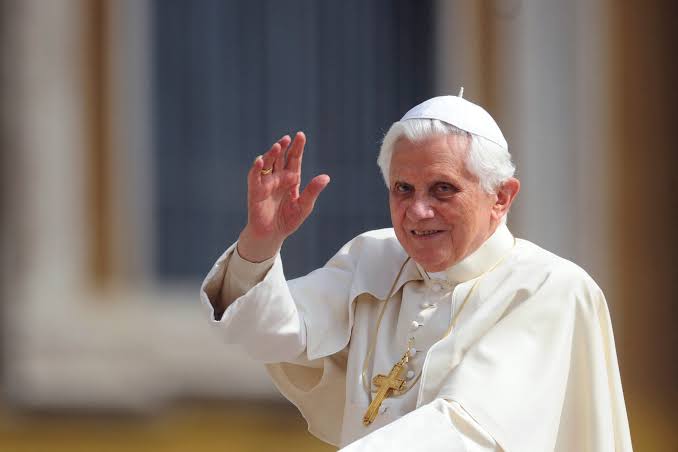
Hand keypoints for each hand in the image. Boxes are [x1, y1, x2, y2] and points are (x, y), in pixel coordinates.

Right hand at [237, 131, 329, 261]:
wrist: (272, 235)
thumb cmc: (288, 220)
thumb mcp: (304, 206)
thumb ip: (312, 191)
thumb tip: (326, 177)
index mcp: (291, 179)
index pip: (294, 159)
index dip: (297, 148)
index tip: (301, 135)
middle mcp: (278, 178)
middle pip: (280, 158)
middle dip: (283, 147)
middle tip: (287, 139)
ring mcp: (266, 183)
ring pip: (268, 164)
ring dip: (271, 154)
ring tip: (277, 146)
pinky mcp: (255, 191)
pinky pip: (254, 176)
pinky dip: (256, 168)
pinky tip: (259, 160)